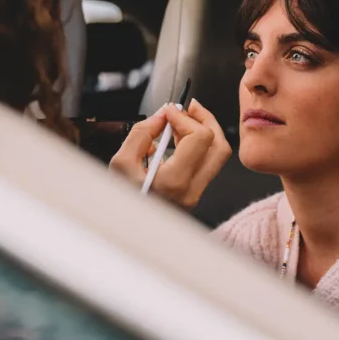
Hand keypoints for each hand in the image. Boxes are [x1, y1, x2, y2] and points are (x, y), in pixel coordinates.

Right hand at [109, 99, 231, 210]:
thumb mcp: (121, 164)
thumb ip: (141, 134)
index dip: (185, 117)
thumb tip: (161, 117)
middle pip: (219, 145)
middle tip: (189, 108)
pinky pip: (205, 164)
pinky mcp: (193, 194)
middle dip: (205, 120)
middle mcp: (192, 190)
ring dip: (203, 132)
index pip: (200, 138)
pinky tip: (176, 139)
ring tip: (182, 121)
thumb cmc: (118, 203)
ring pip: (216, 155)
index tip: (169, 111)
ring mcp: (195, 194)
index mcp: (175, 182)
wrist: (124, 231)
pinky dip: (196, 146)